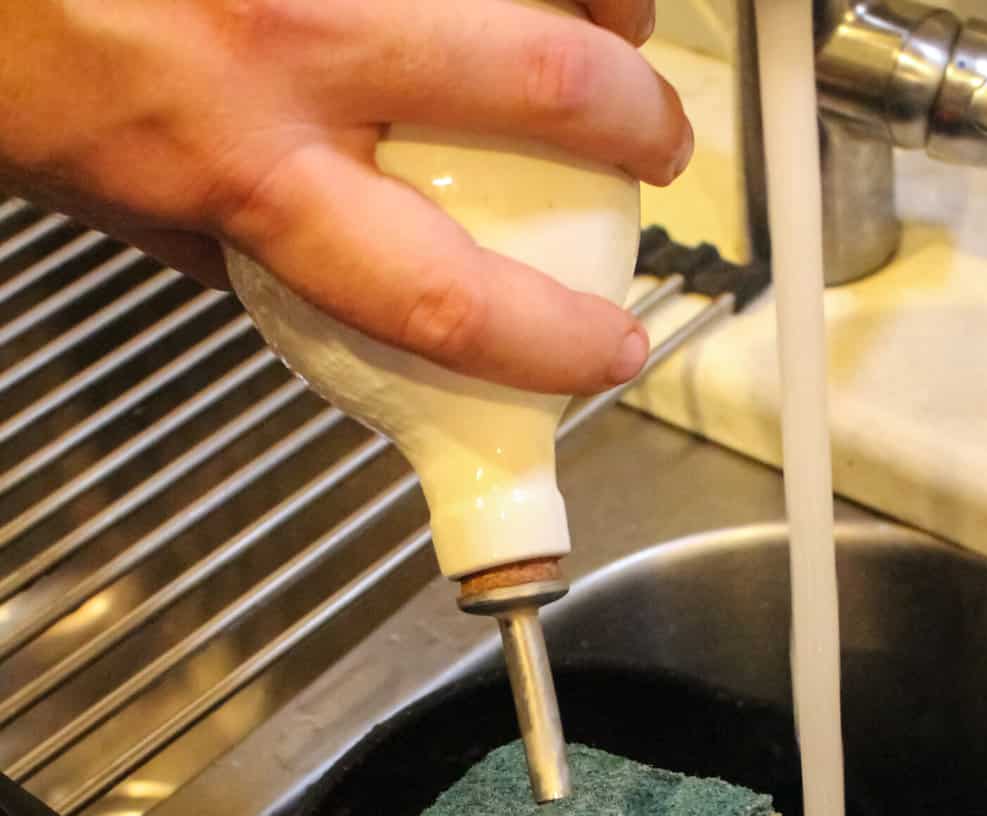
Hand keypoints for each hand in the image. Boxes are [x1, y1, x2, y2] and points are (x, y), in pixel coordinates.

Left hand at [0, 0, 688, 391]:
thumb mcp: (113, 199)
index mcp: (243, 167)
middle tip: (658, 143)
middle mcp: (292, 43)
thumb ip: (228, 240)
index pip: (441, 295)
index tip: (606, 348)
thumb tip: (308, 278)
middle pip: (540, 84)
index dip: (553, 342)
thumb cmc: (6, 55)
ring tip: (617, 18)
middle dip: (638, 121)